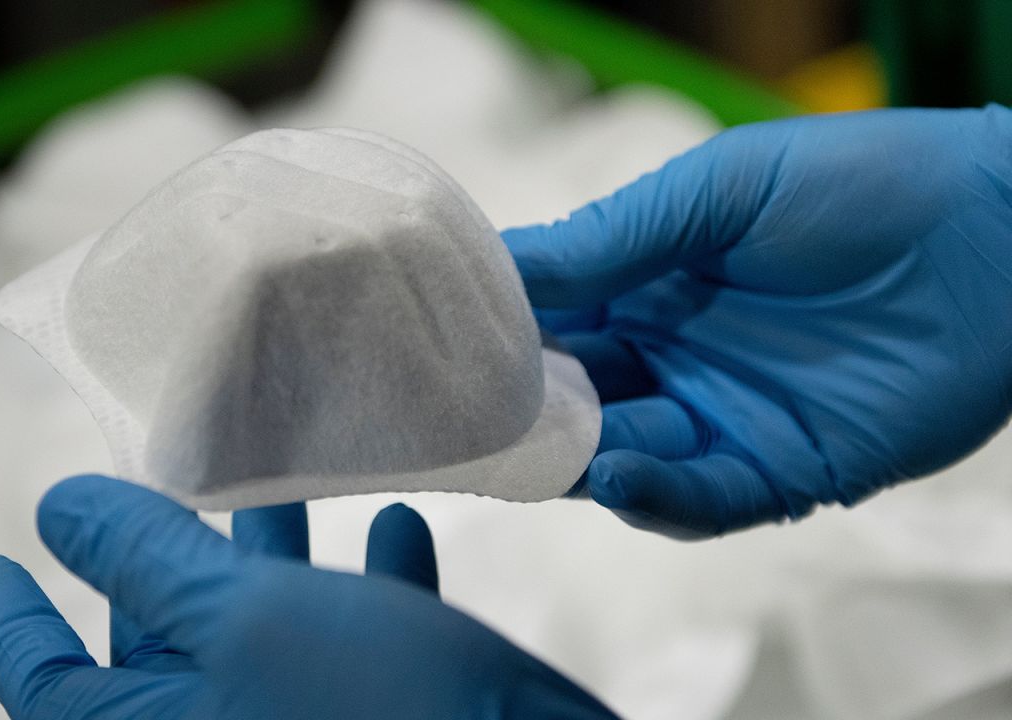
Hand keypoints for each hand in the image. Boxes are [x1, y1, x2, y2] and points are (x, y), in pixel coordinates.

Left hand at [0, 475, 617, 718]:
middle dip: (170, 555)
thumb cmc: (379, 710)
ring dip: (277, 561)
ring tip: (289, 483)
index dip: (5, 617)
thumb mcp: (245, 617)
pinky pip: (351, 656)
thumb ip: (148, 561)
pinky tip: (394, 530)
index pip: (44, 681)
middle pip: (157, 648)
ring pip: (260, 638)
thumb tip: (59, 511)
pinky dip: (364, 595)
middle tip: (173, 475)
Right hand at [503, 105, 1011, 537]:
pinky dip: (656, 496)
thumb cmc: (857, 185)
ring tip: (536, 450)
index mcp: (643, 290)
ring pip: (620, 460)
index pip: (548, 327)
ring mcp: (719, 421)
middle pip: (570, 404)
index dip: (495, 342)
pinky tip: (618, 473)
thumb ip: (610, 239)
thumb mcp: (714, 193)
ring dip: (575, 460)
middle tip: (468, 422)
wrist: (998, 231)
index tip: (436, 350)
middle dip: (520, 415)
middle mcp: (668, 362)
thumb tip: (500, 268)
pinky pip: (703, 501)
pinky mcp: (781, 471)